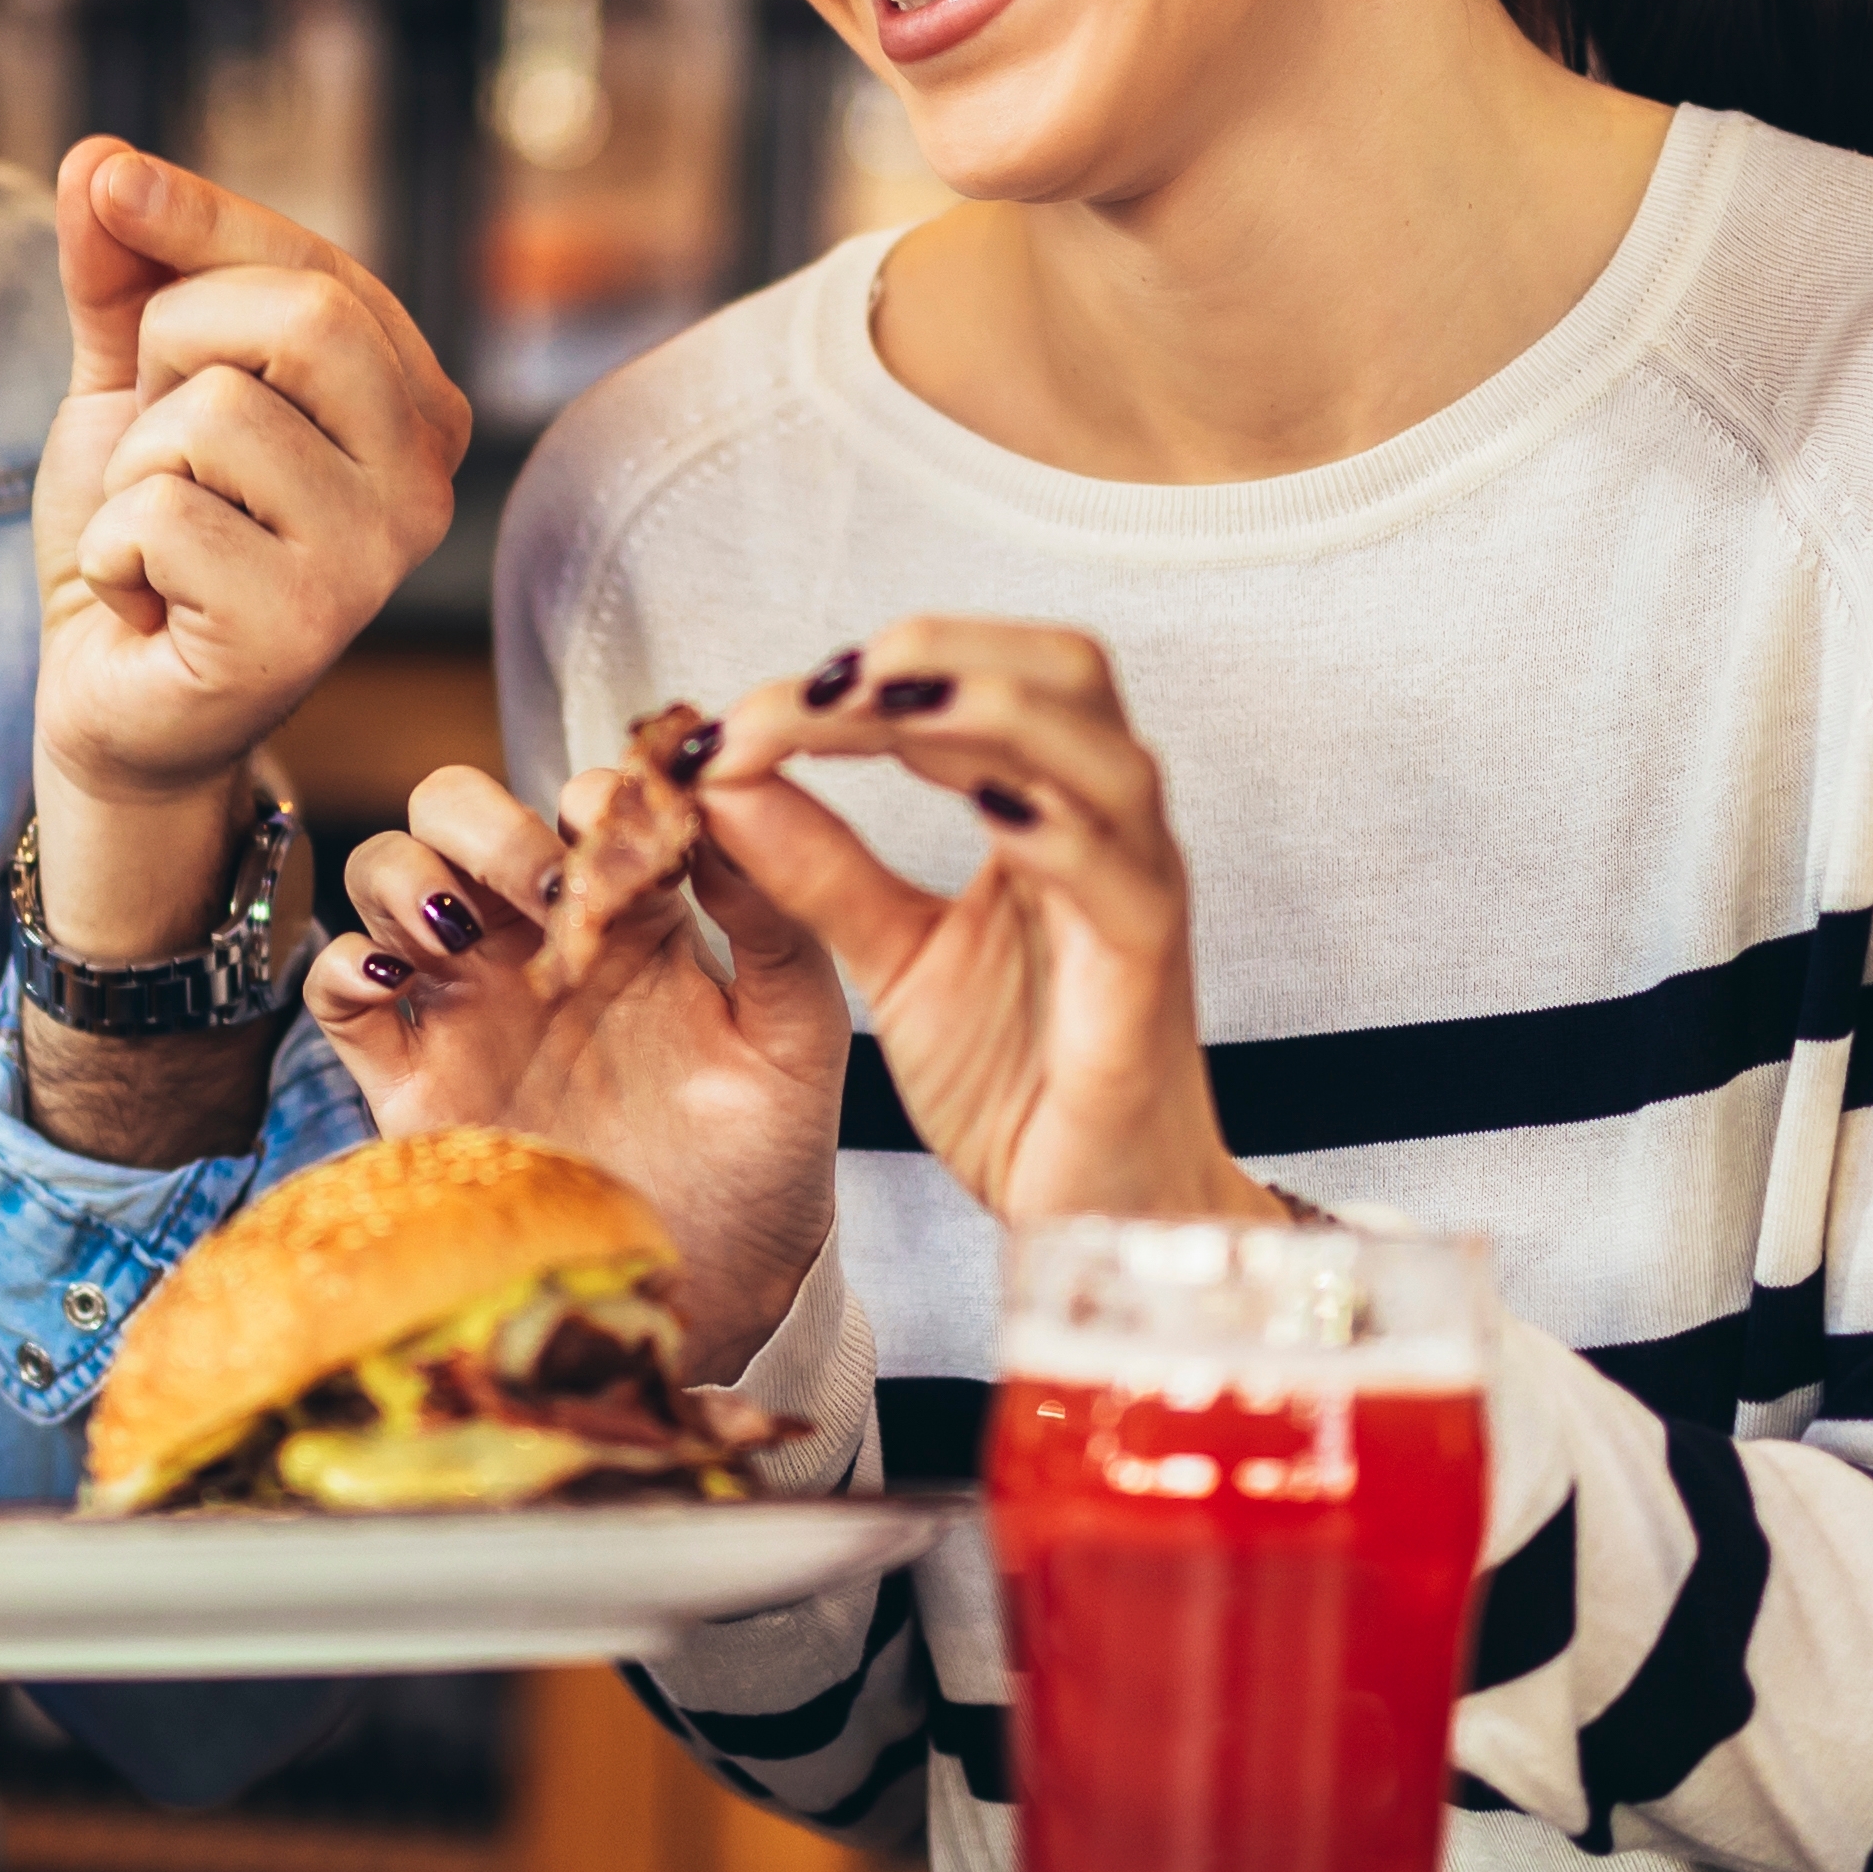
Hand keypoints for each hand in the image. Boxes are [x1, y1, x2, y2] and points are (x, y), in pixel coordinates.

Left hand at [30, 139, 467, 957]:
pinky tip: (145, 598)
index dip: (199, 211)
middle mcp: (426, 477)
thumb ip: (124, 274)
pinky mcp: (302, 630)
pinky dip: (114, 548)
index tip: (105, 178)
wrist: (108, 698)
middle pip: (302, 315)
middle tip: (154, 436)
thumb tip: (96, 157)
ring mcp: (375, 558)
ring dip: (134, 469)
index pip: (315, 263)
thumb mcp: (129, 385)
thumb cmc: (145, 537)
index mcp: (411, 401)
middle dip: (174, 347)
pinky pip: (165, 515)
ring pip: (217, 416)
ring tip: (155, 534)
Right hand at [302, 755, 846, 1372]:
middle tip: (537, 886)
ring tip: (460, 934)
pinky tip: (395, 982)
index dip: (587, 795)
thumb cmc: (766, 1164)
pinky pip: (336, 995)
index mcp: (630, 914)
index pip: (575, 798)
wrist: (718, 1295)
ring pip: (385, 877)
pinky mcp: (413, 1085)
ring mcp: (467, 1007)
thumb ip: (772, 915)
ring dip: (406, 876)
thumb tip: (729, 792)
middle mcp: (536, 943)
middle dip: (481, 823)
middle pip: (454, 810)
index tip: (619, 843)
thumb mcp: (795, 1033)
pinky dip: (342, 963)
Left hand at [692, 624, 1280, 1236]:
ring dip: (989, 708)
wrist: (1096, 1219)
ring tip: (880, 702)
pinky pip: (1118, 873)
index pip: (975, 686)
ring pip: (1101, 752)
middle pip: (1064, 671)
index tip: (751, 707)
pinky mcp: (1148, 971)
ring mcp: (1138, 892)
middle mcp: (1105, 831)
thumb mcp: (894, 960)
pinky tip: (984, 805)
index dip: (867, 676)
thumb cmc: (1021, 1087)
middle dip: (943, 651)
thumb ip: (817, 868)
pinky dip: (1053, 825)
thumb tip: (724, 776)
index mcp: (1044, 813)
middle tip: (823, 678)